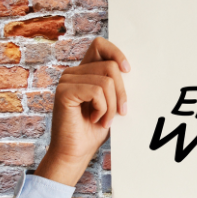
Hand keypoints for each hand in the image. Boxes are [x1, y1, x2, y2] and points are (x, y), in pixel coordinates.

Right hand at [35, 37, 129, 186]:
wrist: (76, 152)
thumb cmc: (94, 130)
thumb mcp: (111, 102)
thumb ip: (116, 84)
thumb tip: (132, 70)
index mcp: (84, 71)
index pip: (100, 45)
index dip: (116, 53)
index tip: (128, 70)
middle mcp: (73, 72)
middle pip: (110, 66)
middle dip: (121, 92)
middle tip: (119, 113)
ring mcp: (66, 80)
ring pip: (106, 81)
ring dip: (112, 105)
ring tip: (104, 120)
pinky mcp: (64, 91)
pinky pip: (96, 91)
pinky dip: (102, 108)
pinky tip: (94, 119)